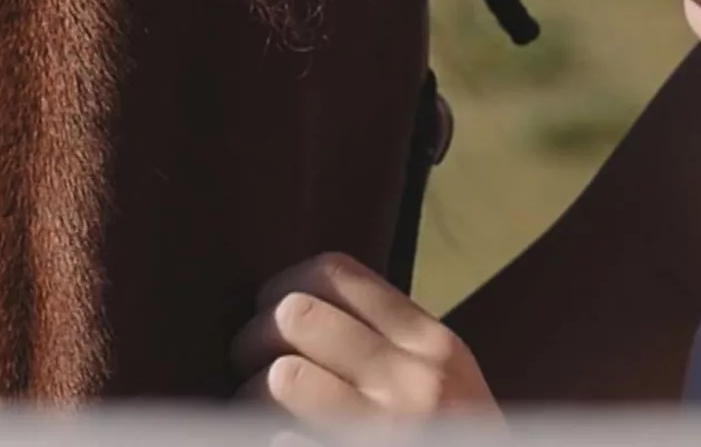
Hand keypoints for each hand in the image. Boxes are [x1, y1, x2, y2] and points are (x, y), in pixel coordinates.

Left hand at [232, 251, 502, 422]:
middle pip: (293, 316)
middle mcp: (415, 385)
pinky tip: (283, 442)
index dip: (283, 284)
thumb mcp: (444, 381)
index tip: (269, 310)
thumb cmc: (450, 440)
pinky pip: (278, 441)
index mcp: (433, 346)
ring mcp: (385, 434)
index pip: (333, 272)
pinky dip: (264, 442)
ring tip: (258, 412)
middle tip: (252, 365)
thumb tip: (292, 304)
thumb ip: (387, 338)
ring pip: (276, 379)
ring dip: (250, 399)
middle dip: (254, 339)